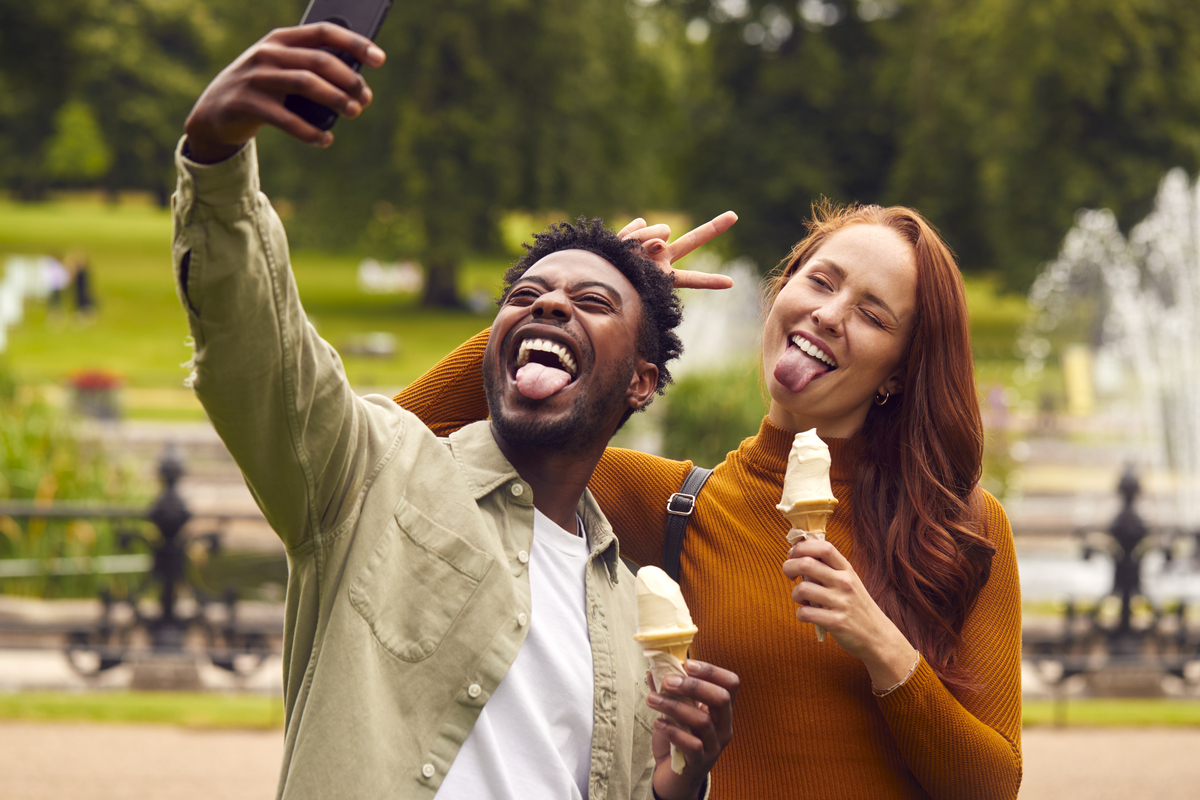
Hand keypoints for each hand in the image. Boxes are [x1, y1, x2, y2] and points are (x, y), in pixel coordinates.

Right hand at [183, 24, 386, 163]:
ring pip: (305, 83)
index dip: (354, 43)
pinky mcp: (246, 104)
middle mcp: (267, 53)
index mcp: (281, 39)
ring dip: (335, 99)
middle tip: (365, 99)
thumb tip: (358, 86)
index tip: (380, 59)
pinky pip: (286, 119)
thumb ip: (313, 70)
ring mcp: (255, 78)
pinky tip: (325, 140)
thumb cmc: (263, 89)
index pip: (323, 32)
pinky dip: (310, 132)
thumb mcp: (283, 71)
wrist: (215, 112)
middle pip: (319, 60)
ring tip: (353, 113)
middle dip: (349, 80)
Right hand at [617, 212, 737, 289]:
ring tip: (628, 253)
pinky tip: (623, 242)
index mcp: (664, 275)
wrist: (594, 268)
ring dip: (644, 240)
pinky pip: (643, 222)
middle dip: (714, 228)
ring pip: (660, 230)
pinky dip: (634, 231)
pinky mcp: (640, 230)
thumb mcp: (635, 272)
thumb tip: (664, 231)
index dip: (710, 281)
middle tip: (735, 215)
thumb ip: (652, 249)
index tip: (731, 283)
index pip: (691, 278)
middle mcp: (662, 257)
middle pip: (692, 240)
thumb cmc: (614, 277)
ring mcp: (652, 244)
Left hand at [648, 659, 739, 799]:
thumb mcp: (675, 711)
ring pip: (703, 721)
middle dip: (694, 685)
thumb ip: (668, 691)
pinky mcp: (701, 762)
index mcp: (721, 710)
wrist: (675, 777)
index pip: (731, 683)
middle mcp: (724, 726)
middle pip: (721, 698)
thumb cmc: (679, 739)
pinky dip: (673, 731)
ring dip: (674, 706)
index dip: (711, 670)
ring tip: (652, 700)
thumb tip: (654, 668)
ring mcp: (715, 746)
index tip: (687, 663)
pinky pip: (692, 745)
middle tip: (668, 681)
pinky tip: (658, 723)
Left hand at [781, 538, 917, 690]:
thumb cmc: (856, 605)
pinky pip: (805, 613)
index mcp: (846, 569)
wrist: (878, 635)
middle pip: (807, 564)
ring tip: (801, 599)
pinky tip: (807, 615)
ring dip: (795, 594)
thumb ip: (828, 568)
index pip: (823, 547)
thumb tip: (797, 554)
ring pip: (802, 589)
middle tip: (789, 575)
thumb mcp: (849, 581)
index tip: (793, 554)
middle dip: (789, 567)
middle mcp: (844, 583)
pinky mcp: (836, 622)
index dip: (802, 547)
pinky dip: (800, 614)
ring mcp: (841, 602)